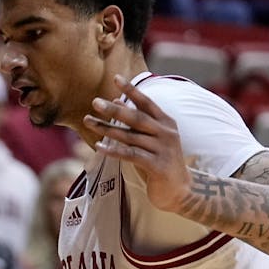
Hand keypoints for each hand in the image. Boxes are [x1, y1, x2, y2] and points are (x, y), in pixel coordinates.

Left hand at [84, 75, 192, 214]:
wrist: (180, 191)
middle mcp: (166, 133)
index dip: (131, 90)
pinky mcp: (157, 166)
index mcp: (166, 122)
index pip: (146, 102)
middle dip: (114, 109)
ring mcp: (163, 149)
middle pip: (136, 117)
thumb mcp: (152, 139)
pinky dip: (114, 150)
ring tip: (88, 121)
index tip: (115, 78)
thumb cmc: (160, 162)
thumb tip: (116, 101)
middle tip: (95, 101)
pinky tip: (98, 146)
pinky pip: (131, 155)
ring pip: (130, 136)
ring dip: (107, 129)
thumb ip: (138, 123)